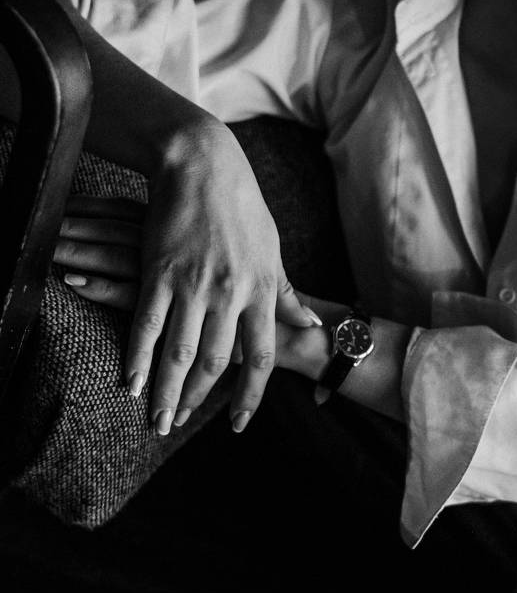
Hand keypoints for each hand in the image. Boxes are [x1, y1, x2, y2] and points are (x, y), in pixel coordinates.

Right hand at [55, 126, 322, 433]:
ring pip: (180, 352)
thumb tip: (312, 323)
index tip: (237, 424)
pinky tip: (129, 381)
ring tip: (154, 418)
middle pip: (216, 362)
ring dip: (165, 390)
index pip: (260, 357)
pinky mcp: (159, 271)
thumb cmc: (241, 207)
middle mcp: (231, 294)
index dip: (250, 395)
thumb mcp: (272, 250)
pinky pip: (147, 324)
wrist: (202, 165)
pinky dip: (137, 357)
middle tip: (176, 427)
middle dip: (197, 400)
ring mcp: (194, 284)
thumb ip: (286, 293)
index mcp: (261, 291)